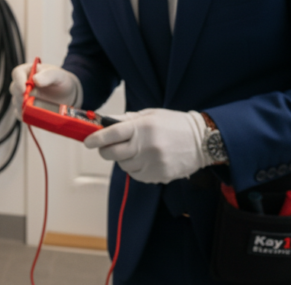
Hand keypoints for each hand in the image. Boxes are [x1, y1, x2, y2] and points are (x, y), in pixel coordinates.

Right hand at [9, 62, 81, 116]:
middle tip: (29, 101)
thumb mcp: (58, 75)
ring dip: (23, 106)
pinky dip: (25, 116)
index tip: (24, 89)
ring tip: (37, 109)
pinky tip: (34, 116)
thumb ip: (48, 75)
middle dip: (20, 95)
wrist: (66, 94)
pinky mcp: (26, 109)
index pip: (17, 73)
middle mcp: (22, 84)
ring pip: (16, 102)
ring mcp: (23, 97)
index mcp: (28, 71)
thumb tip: (35, 79)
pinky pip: (21, 114)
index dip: (18, 80)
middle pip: (14, 89)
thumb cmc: (60, 80)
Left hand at [83, 109, 212, 183]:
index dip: (96, 138)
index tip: (87, 142)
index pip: (112, 133)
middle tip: (106, 147)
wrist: (202, 141)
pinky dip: (135, 169)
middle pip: (112, 154)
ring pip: (124, 166)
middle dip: (105, 151)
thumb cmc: (175, 124)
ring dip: (123, 159)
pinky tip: (145, 160)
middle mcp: (146, 146)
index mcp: (143, 127)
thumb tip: (105, 122)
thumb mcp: (151, 115)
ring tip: (135, 151)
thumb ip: (127, 119)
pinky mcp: (159, 176)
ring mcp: (153, 163)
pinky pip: (136, 175)